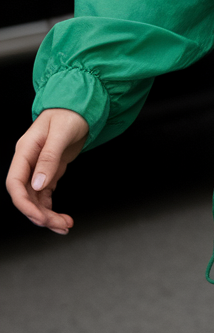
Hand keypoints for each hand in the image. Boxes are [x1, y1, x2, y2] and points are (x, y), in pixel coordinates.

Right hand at [5, 108, 88, 233]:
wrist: (81, 106)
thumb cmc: (69, 113)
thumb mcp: (61, 133)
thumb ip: (49, 158)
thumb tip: (38, 184)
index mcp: (25, 151)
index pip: (15, 183)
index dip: (23, 204)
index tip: (38, 217)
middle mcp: (29, 162)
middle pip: (26, 196)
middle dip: (40, 214)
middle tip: (59, 224)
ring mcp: (38, 168)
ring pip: (36, 199)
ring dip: (48, 216)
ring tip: (65, 225)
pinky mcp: (49, 172)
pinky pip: (45, 196)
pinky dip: (52, 209)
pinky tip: (61, 218)